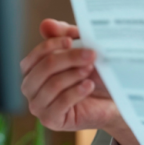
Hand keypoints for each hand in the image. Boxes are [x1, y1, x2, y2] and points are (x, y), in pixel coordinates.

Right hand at [21, 19, 142, 144]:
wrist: (112, 100)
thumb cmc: (93, 74)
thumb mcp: (81, 50)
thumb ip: (64, 35)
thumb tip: (46, 24)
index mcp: (33, 70)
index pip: (35, 55)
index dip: (52, 45)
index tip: (72, 40)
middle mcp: (31, 88)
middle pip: (44, 68)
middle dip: (69, 58)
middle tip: (91, 54)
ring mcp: (39, 106)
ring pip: (52, 85)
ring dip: (74, 74)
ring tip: (91, 69)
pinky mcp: (51, 120)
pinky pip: (60, 103)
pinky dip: (76, 92)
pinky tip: (89, 85)